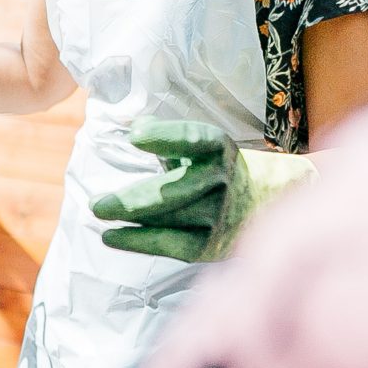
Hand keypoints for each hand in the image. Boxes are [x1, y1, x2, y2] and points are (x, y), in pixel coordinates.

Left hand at [91, 118, 315, 261]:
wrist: (271, 200)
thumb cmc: (218, 168)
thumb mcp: (201, 147)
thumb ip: (166, 139)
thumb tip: (131, 123)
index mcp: (218, 150)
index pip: (194, 140)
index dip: (166, 137)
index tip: (134, 135)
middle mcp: (221, 182)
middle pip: (175, 191)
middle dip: (135, 199)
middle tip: (97, 203)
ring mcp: (219, 216)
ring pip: (169, 219)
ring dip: (131, 219)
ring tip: (99, 213)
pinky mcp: (212, 244)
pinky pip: (172, 244)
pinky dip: (139, 242)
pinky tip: (111, 237)